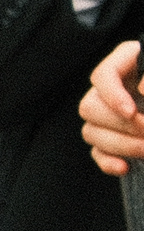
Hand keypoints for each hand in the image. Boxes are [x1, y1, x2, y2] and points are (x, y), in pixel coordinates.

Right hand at [90, 43, 143, 177]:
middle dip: (122, 125)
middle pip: (90, 106)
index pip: (103, 75)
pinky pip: (97, 153)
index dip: (112, 95)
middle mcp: (111, 90)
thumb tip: (143, 90)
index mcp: (127, 64)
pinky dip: (108, 162)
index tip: (131, 112)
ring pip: (91, 131)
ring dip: (120, 144)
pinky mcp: (111, 139)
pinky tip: (126, 167)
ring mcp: (108, 115)